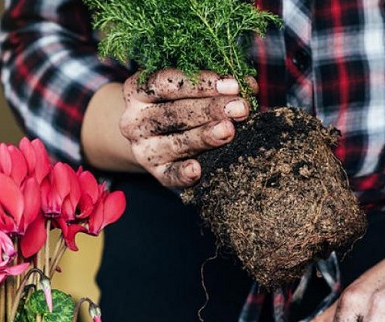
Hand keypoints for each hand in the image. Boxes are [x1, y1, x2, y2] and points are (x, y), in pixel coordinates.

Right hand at [119, 69, 252, 187]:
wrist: (153, 135)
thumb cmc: (176, 102)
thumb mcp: (184, 86)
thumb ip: (210, 82)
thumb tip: (248, 85)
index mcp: (138, 91)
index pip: (166, 82)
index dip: (200, 83)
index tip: (232, 85)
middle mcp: (136, 120)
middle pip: (174, 113)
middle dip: (210, 109)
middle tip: (240, 108)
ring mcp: (144, 149)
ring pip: (175, 143)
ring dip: (204, 136)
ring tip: (229, 130)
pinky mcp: (156, 173)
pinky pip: (169, 176)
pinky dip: (183, 174)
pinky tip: (197, 170)